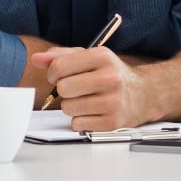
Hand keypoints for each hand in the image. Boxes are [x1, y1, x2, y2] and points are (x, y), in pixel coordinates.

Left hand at [31, 46, 156, 130]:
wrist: (143, 94)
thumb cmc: (111, 74)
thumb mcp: (90, 57)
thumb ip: (61, 56)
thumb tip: (37, 59)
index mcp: (102, 57)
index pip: (59, 66)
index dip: (53, 73)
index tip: (59, 75)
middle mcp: (110, 78)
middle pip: (63, 88)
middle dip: (63, 90)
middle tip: (75, 88)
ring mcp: (112, 102)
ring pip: (68, 108)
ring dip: (72, 106)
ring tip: (86, 100)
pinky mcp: (112, 123)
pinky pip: (77, 124)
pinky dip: (80, 120)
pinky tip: (93, 112)